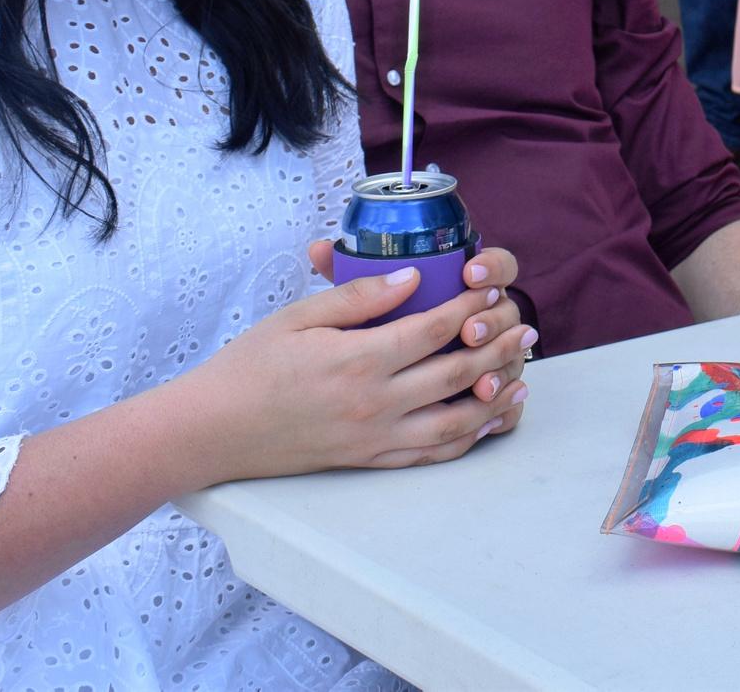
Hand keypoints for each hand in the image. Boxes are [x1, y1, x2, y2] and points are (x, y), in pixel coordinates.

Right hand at [179, 245, 534, 482]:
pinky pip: (431, 455)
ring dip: (495, 397)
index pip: (433, 329)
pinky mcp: (368, 462)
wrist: (214, 431)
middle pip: (456, 374)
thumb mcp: (298, 317)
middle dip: (497, 347)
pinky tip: (488, 420)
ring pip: (455, 422)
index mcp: (357, 360)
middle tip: (525, 328)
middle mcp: (373, 404)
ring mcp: (374, 438)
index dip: (470, 304)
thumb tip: (412, 277)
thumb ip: (357, 297)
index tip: (490, 285)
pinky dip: (468, 438)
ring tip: (522, 375)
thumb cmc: (250, 367)